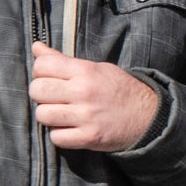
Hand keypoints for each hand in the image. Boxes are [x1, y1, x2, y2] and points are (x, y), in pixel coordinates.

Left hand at [29, 42, 161, 152]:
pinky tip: (69, 128)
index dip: (40, 72)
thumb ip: (64, 60)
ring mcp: (86, 116)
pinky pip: (56, 137)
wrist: (149, 116)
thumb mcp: (96, 68)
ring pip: (43, 115)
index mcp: (85, 71)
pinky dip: (58, 134)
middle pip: (37, 90)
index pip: (42, 65)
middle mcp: (84, 92)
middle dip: (40, 94)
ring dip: (48, 116)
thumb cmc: (119, 89)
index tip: (49, 78)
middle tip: (52, 97)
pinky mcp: (89, 137)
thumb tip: (37, 47)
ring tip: (60, 114)